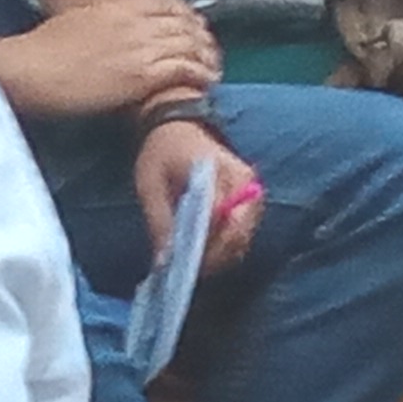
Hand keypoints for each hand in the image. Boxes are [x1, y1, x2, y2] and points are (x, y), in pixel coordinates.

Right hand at [0, 0, 220, 120]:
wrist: (27, 69)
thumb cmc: (37, 54)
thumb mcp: (72, 28)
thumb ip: (96, 31)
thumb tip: (102, 42)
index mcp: (115, 10)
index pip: (164, 7)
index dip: (184, 18)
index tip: (191, 30)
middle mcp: (133, 24)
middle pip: (182, 24)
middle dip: (201, 37)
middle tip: (210, 52)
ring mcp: (139, 48)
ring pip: (189, 45)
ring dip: (206, 58)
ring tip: (214, 70)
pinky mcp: (140, 75)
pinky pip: (182, 70)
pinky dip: (199, 75)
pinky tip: (207, 84)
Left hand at [133, 122, 262, 276]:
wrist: (179, 128)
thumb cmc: (162, 152)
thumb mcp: (150, 183)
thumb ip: (159, 220)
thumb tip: (165, 260)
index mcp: (220, 172)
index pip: (221, 219)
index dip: (205, 247)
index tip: (185, 266)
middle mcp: (246, 183)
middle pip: (240, 234)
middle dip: (216, 258)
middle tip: (188, 273)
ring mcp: (252, 193)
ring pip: (244, 239)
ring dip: (221, 257)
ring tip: (193, 267)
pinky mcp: (250, 203)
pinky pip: (242, 234)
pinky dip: (225, 249)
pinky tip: (203, 256)